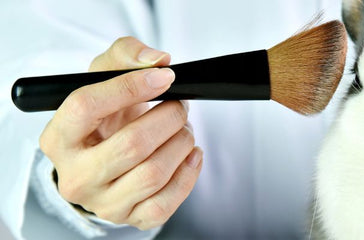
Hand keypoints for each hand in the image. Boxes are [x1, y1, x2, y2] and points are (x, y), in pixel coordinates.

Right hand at [39, 37, 202, 229]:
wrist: (107, 155)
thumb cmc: (106, 115)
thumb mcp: (103, 76)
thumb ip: (125, 55)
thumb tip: (158, 60)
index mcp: (58, 138)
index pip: (86, 106)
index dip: (130, 86)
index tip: (165, 77)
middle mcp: (75, 176)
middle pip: (131, 145)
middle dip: (168, 117)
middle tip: (180, 105)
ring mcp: (103, 202)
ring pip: (154, 173)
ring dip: (181, 142)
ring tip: (183, 128)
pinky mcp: (131, 218)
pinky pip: (166, 203)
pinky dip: (188, 173)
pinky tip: (190, 154)